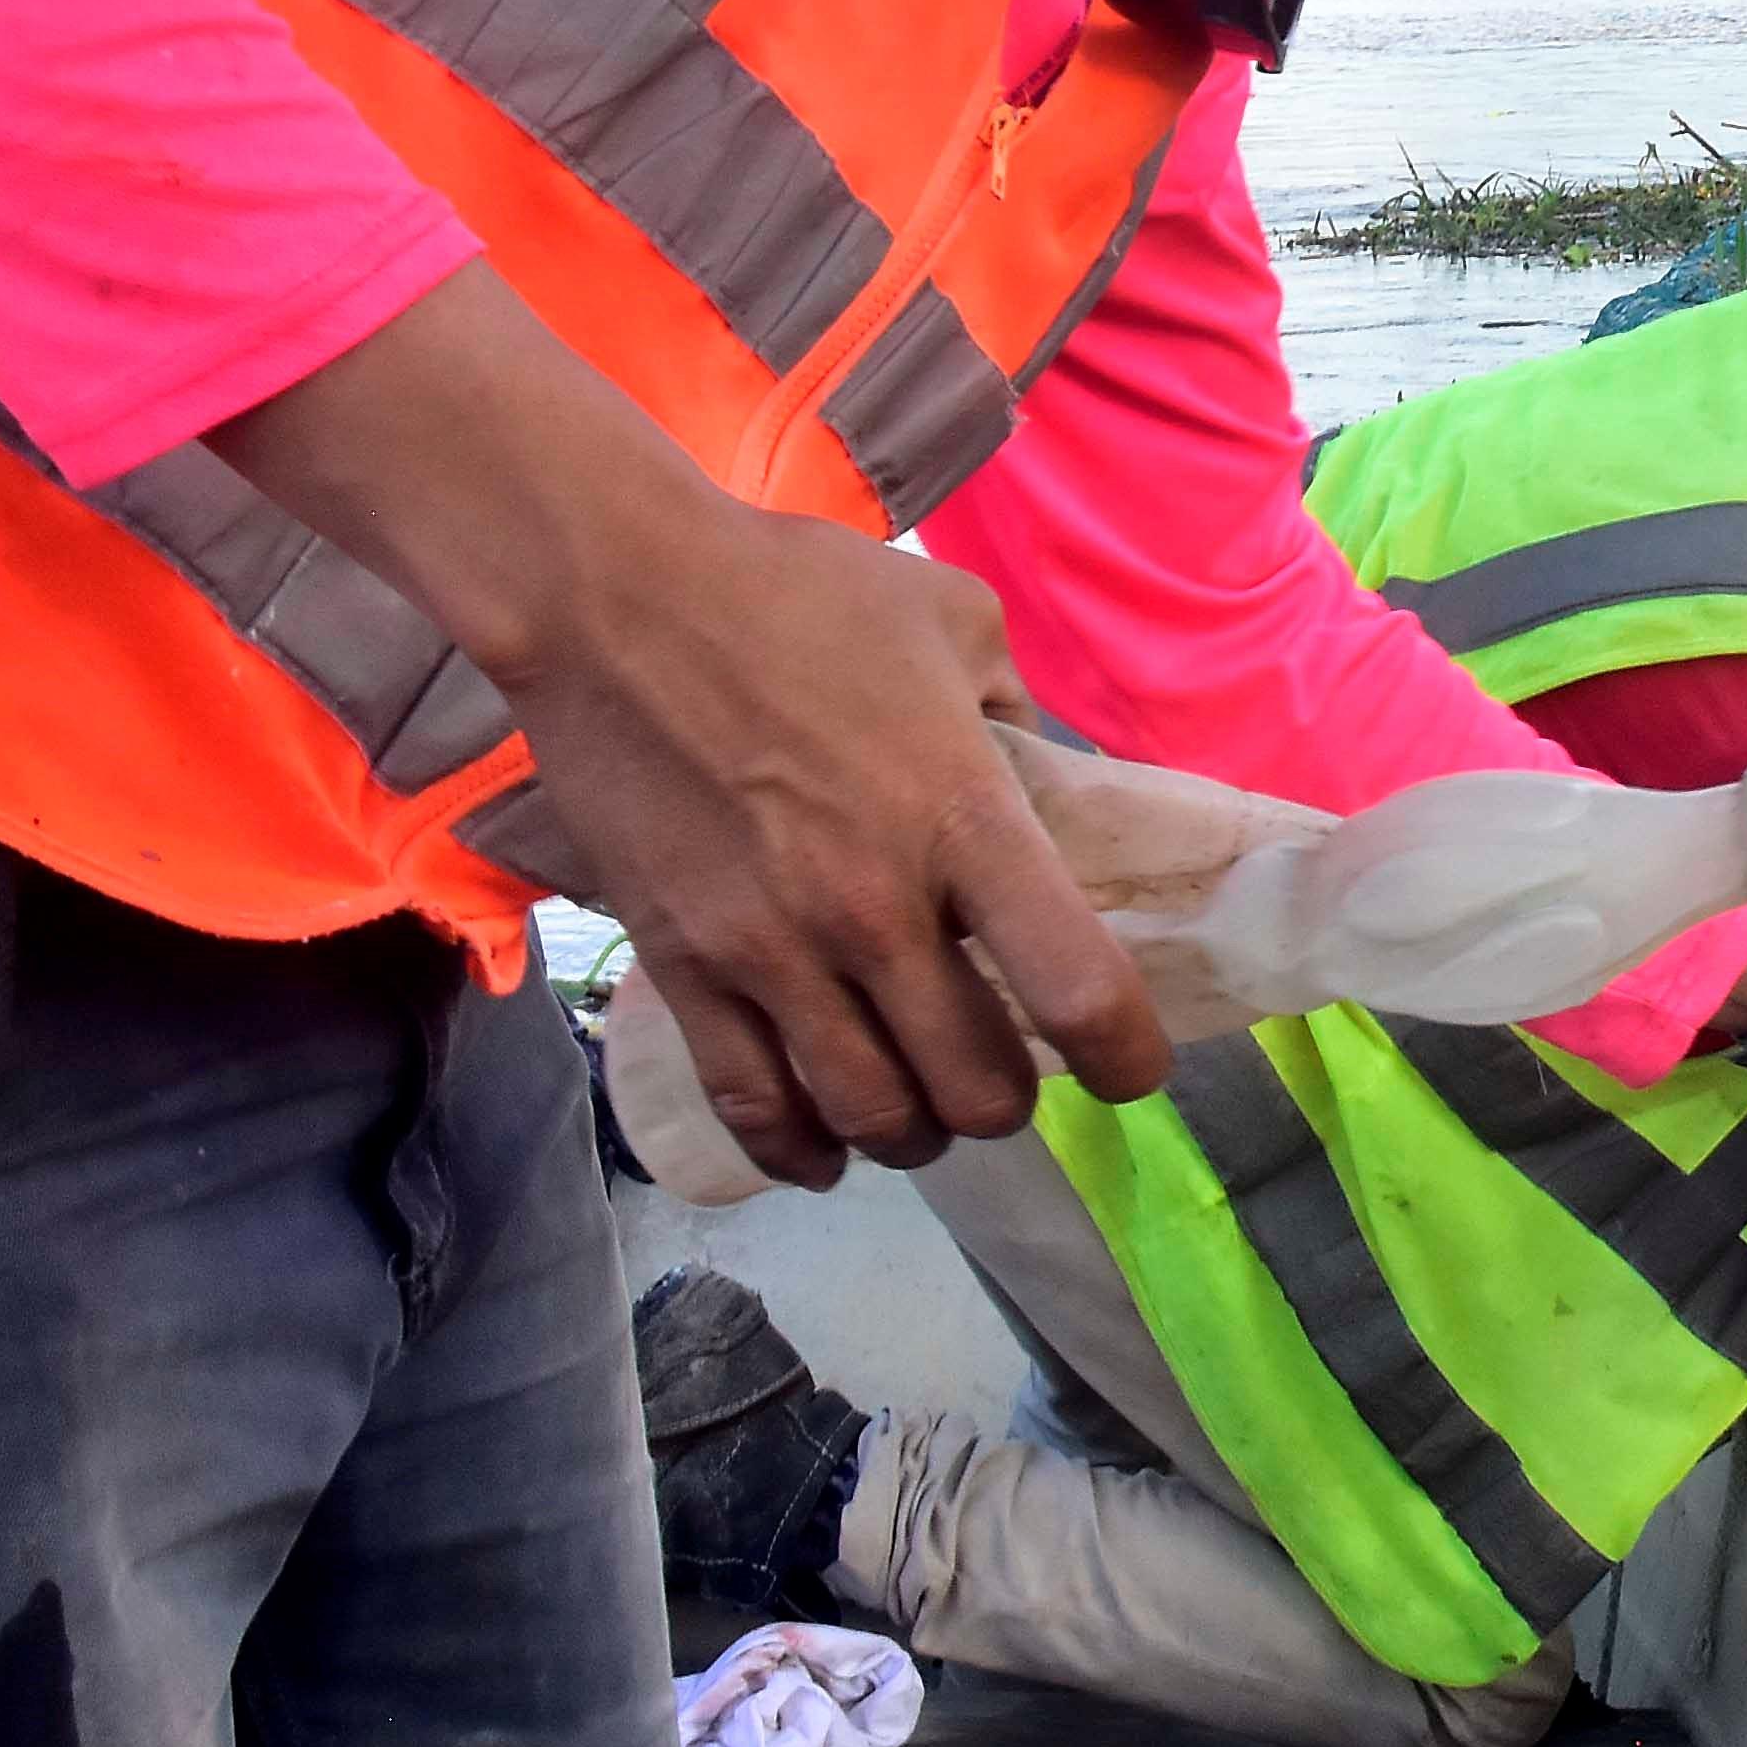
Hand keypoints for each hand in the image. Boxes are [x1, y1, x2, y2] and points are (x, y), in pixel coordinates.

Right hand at [212, 271, 1158, 1189]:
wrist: (615, 600)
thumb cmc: (798, 595)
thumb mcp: (957, 624)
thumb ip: (1015, 710)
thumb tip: (1039, 772)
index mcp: (965, 821)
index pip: (1077, 988)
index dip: (1125, 1056)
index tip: (1131, 1071)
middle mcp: (875, 908)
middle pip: (971, 1085)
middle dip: (1007, 1103)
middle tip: (1006, 1078)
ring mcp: (771, 948)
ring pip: (866, 1114)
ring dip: (911, 1134)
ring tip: (921, 1113)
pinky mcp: (681, 966)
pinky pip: (750, 1103)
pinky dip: (798, 1150)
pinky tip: (824, 1151)